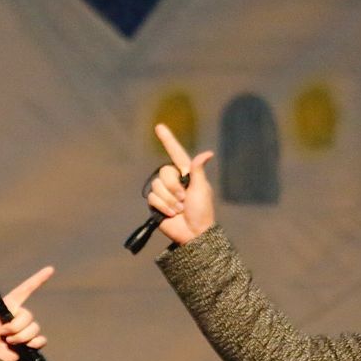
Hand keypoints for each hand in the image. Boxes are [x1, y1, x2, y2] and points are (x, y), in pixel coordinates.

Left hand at [0, 265, 53, 360]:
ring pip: (34, 329)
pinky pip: (41, 340)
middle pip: (29, 316)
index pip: (26, 289)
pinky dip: (35, 343)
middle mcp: (18, 316)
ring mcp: (24, 330)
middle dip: (15, 327)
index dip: (38, 279)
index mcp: (9, 306)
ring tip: (7, 341)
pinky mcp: (29, 343)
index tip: (51, 269)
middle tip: (2, 333)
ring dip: (21, 337)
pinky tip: (26, 347)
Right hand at [148, 123, 214, 245]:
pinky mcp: (156, 204)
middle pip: (164, 172)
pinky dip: (163, 207)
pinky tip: (171, 214)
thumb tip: (207, 153)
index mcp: (187, 173)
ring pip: (157, 185)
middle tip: (184, 199)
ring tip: (179, 209)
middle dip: (174, 187)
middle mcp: (174, 180)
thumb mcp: (202, 189)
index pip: (175, 152)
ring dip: (170, 200)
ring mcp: (164, 192)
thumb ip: (198, 171)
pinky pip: (153, 198)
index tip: (159, 127)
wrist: (193, 233)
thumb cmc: (202, 211)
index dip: (167, 140)